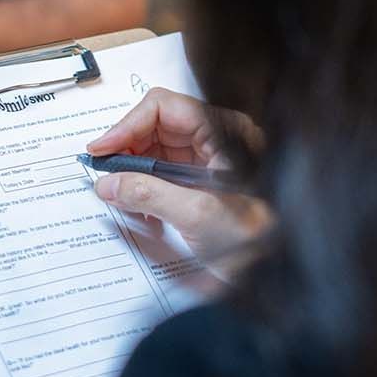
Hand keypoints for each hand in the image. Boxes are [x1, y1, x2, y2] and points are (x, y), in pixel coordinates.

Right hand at [87, 88, 271, 277]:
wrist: (274, 269)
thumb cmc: (258, 237)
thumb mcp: (198, 214)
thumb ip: (150, 194)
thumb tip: (110, 183)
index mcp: (224, 131)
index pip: (164, 107)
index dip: (127, 125)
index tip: (103, 148)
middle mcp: (216, 138)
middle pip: (156, 125)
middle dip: (126, 148)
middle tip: (104, 172)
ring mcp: (208, 159)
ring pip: (155, 148)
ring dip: (132, 170)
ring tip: (119, 191)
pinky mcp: (200, 181)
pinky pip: (162, 171)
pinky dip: (144, 186)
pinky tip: (138, 206)